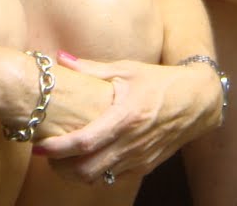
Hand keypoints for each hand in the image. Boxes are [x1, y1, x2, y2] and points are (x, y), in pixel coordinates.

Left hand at [31, 54, 219, 183]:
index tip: (40, 146)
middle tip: (47, 155)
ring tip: (62, 159)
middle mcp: (133, 141)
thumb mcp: (126, 69)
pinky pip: (114, 178)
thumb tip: (59, 58)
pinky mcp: (145, 166)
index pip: (85, 141)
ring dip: (76, 173)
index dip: (59, 148)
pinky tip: (87, 159)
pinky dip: (96, 173)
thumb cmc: (159, 81)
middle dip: (61, 167)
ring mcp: (140, 157)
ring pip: (99, 178)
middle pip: (87, 169)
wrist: (196, 101)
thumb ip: (90, 68)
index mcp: (126, 115)